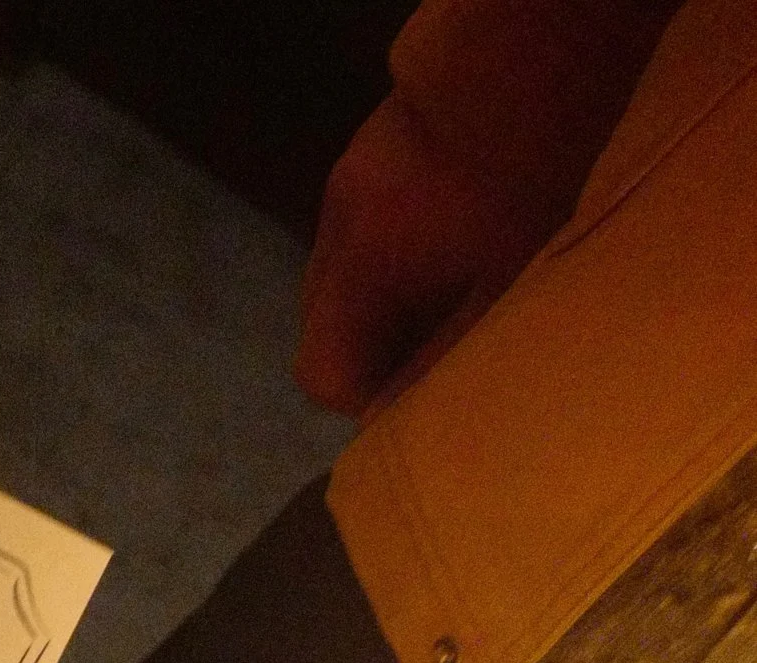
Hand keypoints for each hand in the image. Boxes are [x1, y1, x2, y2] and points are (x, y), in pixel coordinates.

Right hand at [296, 95, 552, 413]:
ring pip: (340, 278)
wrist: (530, 52)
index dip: (363, 399)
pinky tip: (442, 240)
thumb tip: (388, 421)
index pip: (320, 374)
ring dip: (378, 301)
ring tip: (444, 292)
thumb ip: (444, 359)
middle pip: (323, 327)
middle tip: (434, 349)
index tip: (414, 396)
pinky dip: (387, 255)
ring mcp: (346, 185)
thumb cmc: (529, 173)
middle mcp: (336, 229)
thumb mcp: (504, 281)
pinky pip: (358, 232)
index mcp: (362, 269)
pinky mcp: (367, 153)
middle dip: (368, 351)